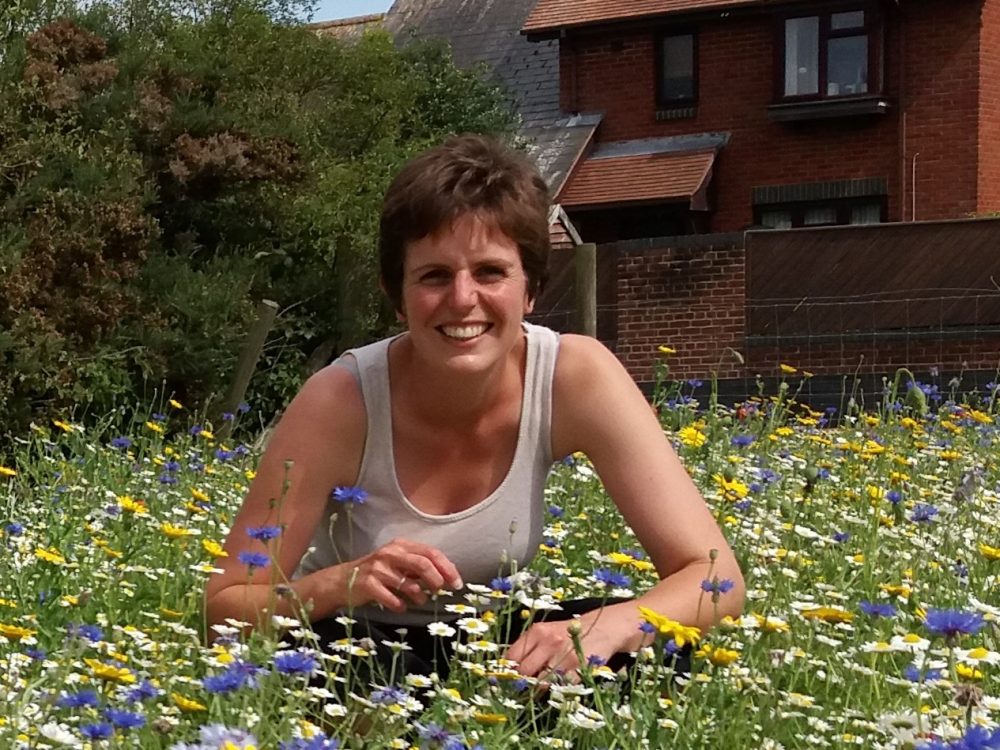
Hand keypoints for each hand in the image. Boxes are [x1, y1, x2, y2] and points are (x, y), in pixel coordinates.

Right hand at [340, 538, 462, 613]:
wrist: (342, 580)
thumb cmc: (378, 573)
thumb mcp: (399, 563)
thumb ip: (420, 567)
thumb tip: (448, 576)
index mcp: (401, 545)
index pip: (430, 552)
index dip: (447, 568)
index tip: (457, 583)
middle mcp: (390, 553)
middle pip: (422, 564)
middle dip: (436, 580)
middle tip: (440, 592)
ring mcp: (378, 568)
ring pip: (409, 584)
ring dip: (419, 597)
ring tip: (419, 601)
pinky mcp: (368, 585)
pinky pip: (393, 599)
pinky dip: (400, 606)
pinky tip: (400, 607)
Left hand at [506, 611, 624, 679]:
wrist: (602, 628)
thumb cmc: (569, 632)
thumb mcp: (546, 631)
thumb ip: (529, 647)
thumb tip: (509, 668)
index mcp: (537, 631)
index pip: (513, 656)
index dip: (508, 671)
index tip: (507, 679)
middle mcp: (549, 642)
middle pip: (524, 671)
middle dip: (521, 682)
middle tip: (523, 687)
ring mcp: (564, 657)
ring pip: (540, 683)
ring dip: (538, 689)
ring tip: (541, 686)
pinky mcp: (578, 670)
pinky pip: (559, 688)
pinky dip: (556, 690)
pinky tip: (558, 684)